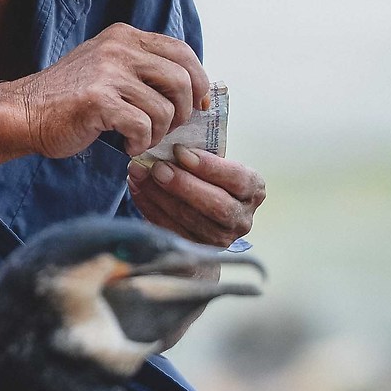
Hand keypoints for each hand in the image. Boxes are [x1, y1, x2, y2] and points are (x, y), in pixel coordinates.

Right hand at [6, 23, 209, 159]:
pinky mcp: (98, 101)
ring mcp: (108, 73)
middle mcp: (118, 49)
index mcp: (124, 37)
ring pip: (165, 109)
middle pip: (181, 80)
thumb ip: (142, 67)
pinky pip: (143, 126)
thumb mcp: (106, 66)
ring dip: (158, 132)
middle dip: (183, 112)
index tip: (198, 104)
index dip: (199, 80)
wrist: (23, 112)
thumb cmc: (67, 98)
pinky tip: (127, 145)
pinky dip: (141, 143)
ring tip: (140, 138)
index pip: (182, 51)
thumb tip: (190, 88)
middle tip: (167, 127)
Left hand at [129, 148, 263, 247]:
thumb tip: (171, 138)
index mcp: (253, 190)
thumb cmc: (208, 181)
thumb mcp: (214, 165)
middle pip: (216, 204)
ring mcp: (220, 239)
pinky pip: (170, 229)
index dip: (208, 166)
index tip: (179, 151)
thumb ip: (200, 154)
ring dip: (160, 195)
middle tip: (157, 167)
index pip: (237, 178)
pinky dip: (150, 207)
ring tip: (140, 174)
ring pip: (190, 219)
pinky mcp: (196, 252)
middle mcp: (242, 218)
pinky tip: (138, 189)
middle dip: (183, 184)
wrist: (202, 220)